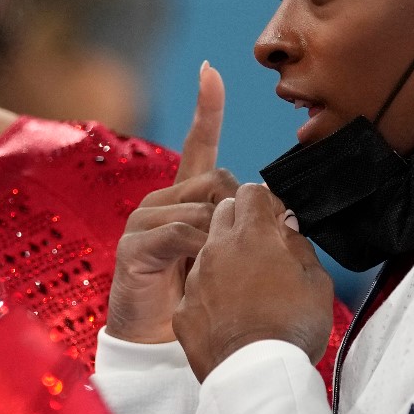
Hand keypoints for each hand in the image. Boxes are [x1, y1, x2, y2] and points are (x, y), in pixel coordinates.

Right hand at [106, 63, 240, 343]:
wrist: (158, 341)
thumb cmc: (196, 298)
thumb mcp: (225, 256)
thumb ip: (243, 229)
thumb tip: (280, 210)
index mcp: (185, 199)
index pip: (199, 145)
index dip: (207, 110)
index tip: (212, 72)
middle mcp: (161, 201)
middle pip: (214, 179)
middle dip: (236, 211)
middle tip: (242, 248)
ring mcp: (144, 220)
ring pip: (200, 206)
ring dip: (219, 238)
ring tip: (214, 269)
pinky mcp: (133, 245)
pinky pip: (180, 232)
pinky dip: (198, 249)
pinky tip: (198, 268)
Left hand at [174, 183, 337, 378]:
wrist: (257, 376)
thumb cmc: (293, 327)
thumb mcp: (316, 281)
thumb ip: (299, 245)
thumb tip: (286, 226)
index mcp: (251, 236)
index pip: (251, 192)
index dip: (266, 203)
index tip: (277, 222)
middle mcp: (216, 250)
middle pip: (222, 212)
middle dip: (241, 221)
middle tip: (261, 248)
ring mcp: (196, 280)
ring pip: (207, 252)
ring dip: (225, 259)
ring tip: (248, 289)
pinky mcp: (184, 310)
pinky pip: (197, 291)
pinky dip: (211, 295)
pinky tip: (229, 316)